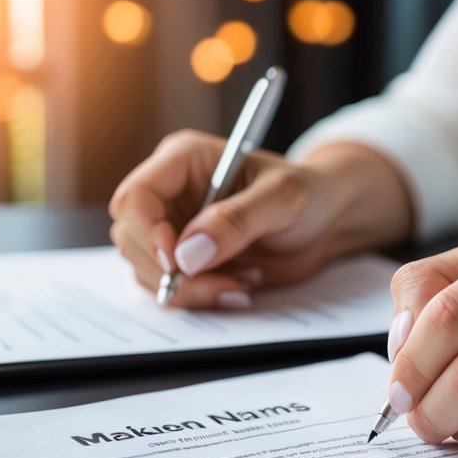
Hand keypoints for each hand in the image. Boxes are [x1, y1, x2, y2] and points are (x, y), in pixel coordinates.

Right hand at [109, 130, 341, 308]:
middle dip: (171, 272)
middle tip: (227, 284)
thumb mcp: (283, 198)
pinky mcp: (184, 260)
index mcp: (183, 160)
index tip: (178, 262)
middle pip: (132, 238)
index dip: (148, 233)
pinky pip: (169, 288)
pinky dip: (200, 297)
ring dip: (191, 289)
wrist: (325, 223)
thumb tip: (187, 253)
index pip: (136, 197)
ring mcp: (173, 228)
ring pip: (146, 269)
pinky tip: (239, 287)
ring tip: (243, 281)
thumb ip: (238, 220)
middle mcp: (170, 193)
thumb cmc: (308, 194)